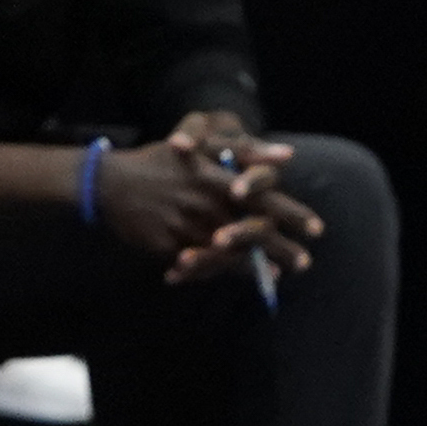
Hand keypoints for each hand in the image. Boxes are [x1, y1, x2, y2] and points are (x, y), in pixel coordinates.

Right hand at [96, 120, 322, 283]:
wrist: (109, 183)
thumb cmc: (163, 162)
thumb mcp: (199, 147)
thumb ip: (244, 150)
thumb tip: (288, 155)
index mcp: (214, 179)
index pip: (263, 200)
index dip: (292, 215)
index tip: (317, 229)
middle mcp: (204, 205)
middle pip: (253, 232)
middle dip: (282, 249)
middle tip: (304, 262)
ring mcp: (186, 228)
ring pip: (231, 254)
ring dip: (257, 268)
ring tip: (277, 275)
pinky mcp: (169, 247)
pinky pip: (201, 265)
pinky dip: (220, 273)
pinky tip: (240, 278)